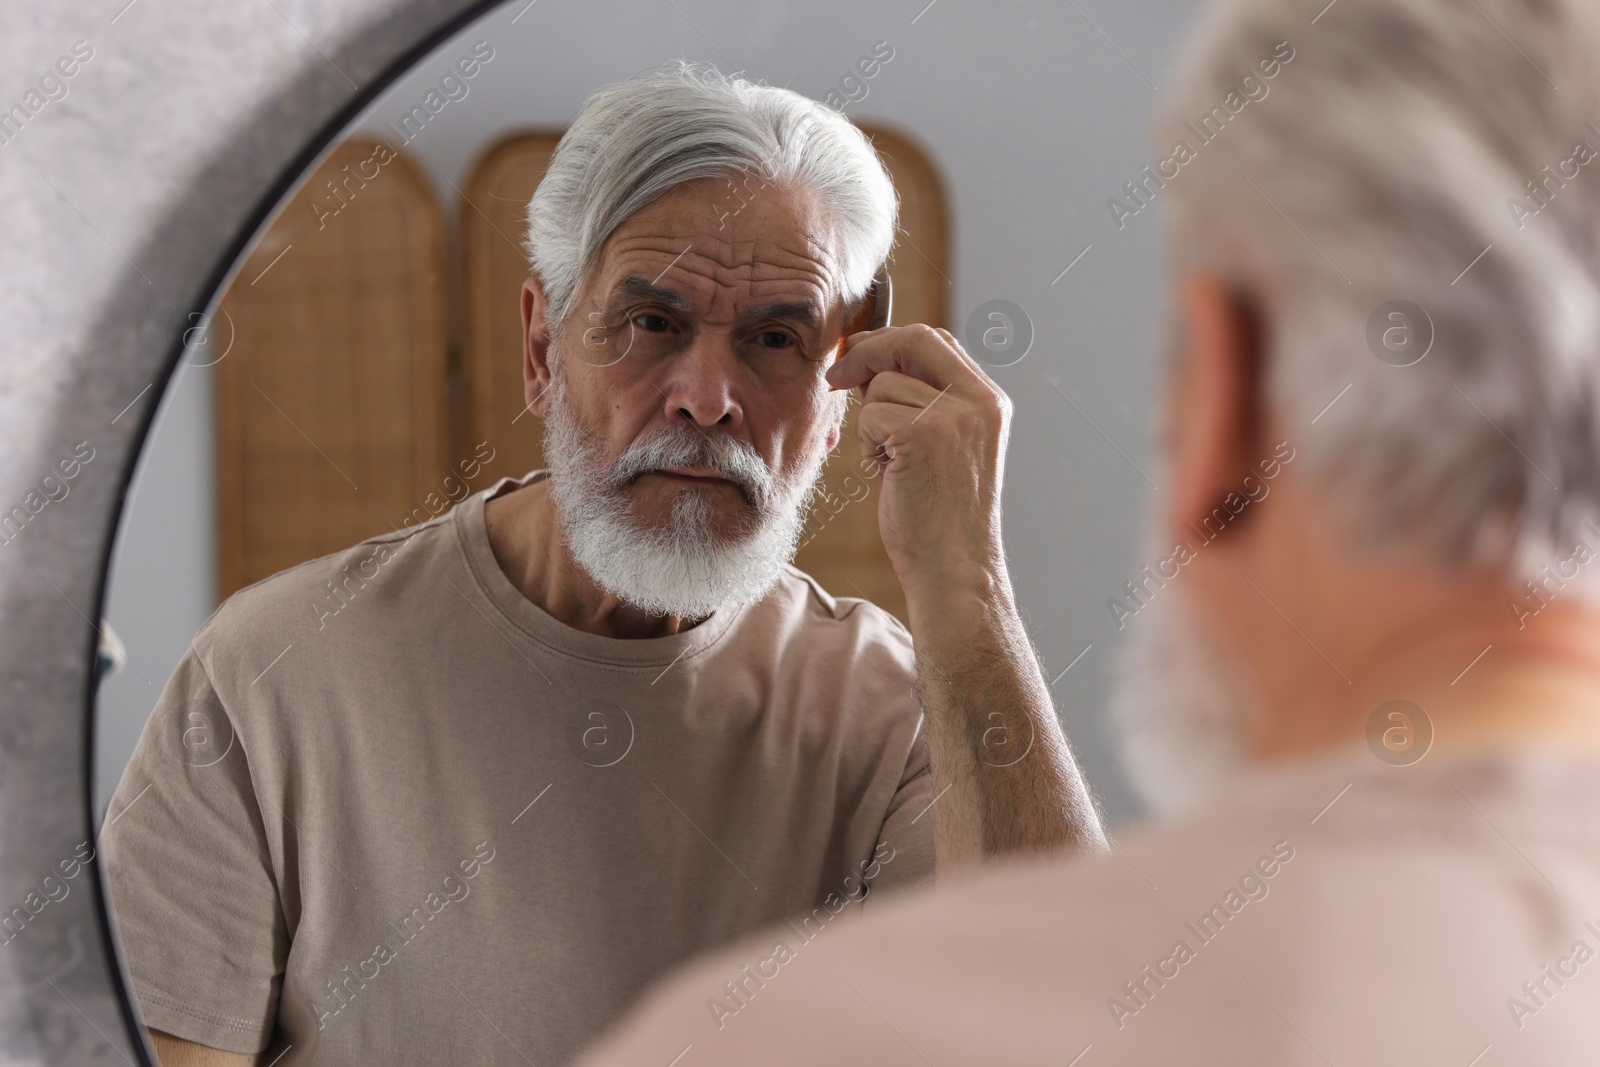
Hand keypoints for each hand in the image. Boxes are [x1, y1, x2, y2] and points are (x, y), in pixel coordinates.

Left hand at [825, 323, 1012, 594]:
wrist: (953, 571)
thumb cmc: (939, 518)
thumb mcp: (941, 448)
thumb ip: (921, 402)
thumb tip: (868, 363)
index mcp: (989, 401)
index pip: (936, 340)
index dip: (890, 340)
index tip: (857, 352)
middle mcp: (978, 402)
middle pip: (913, 340)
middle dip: (867, 352)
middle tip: (837, 377)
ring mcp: (954, 416)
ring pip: (882, 385)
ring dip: (870, 422)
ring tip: (890, 462)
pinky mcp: (924, 435)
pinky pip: (871, 414)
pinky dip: (867, 443)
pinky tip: (887, 473)